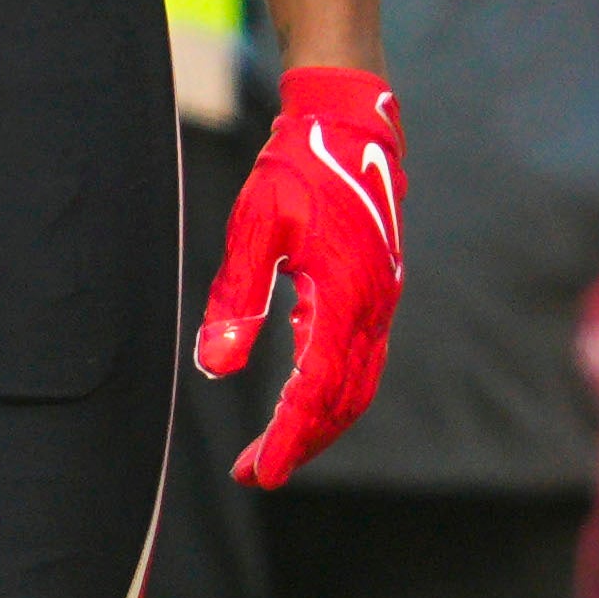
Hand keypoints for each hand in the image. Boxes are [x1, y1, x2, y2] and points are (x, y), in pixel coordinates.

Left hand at [195, 65, 405, 487]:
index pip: (314, 391)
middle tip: (255, 473)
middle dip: (301, 444)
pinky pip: (362, 364)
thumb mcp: (254, 226)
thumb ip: (236, 298)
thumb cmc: (296, 168)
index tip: (257, 471)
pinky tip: (301, 405)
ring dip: (319, 427)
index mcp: (343, 295)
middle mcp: (372, 308)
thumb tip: (217, 367)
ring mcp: (381, 303)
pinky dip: (334, 397)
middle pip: (342, 403)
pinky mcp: (378, 295)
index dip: (286, 438)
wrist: (347, 124)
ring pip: (357, 389)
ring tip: (275, 452)